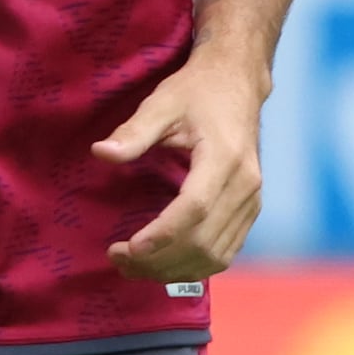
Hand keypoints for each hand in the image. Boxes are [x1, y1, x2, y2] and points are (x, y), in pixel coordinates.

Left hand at [100, 54, 265, 281]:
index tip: (128, 248)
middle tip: (118, 260)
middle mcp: (245, 185)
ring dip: (173, 271)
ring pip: (215, 256)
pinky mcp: (251, 210)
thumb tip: (101, 154)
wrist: (238, 84)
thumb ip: (133, 132)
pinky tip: (164, 264)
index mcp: (224, 158)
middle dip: (159, 261)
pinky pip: (225, 253)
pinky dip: (194, 267)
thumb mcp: (162, 103)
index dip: (161, 235)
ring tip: (135, 267)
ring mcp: (252, 201)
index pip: (195, 209)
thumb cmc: (198, 91)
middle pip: (203, 241)